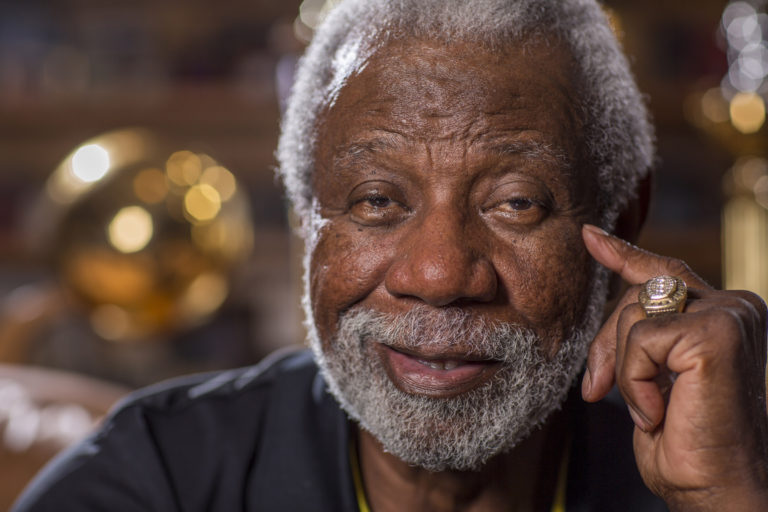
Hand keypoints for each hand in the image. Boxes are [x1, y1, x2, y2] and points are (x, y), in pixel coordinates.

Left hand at [581, 224, 767, 510]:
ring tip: (649, 410)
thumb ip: (643, 335)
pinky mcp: (716, 332)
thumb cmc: (685, 441)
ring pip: (633, 314)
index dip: (622, 253)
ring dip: (624, 370)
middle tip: (597, 389)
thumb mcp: (652, 376)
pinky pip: (640, 340)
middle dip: (606, 343)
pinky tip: (658, 412)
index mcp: (721, 315)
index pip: (664, 271)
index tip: (588, 236)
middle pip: (635, 293)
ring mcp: (729, 315)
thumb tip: (618, 305)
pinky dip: (634, 380)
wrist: (716, 488)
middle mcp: (733, 306)